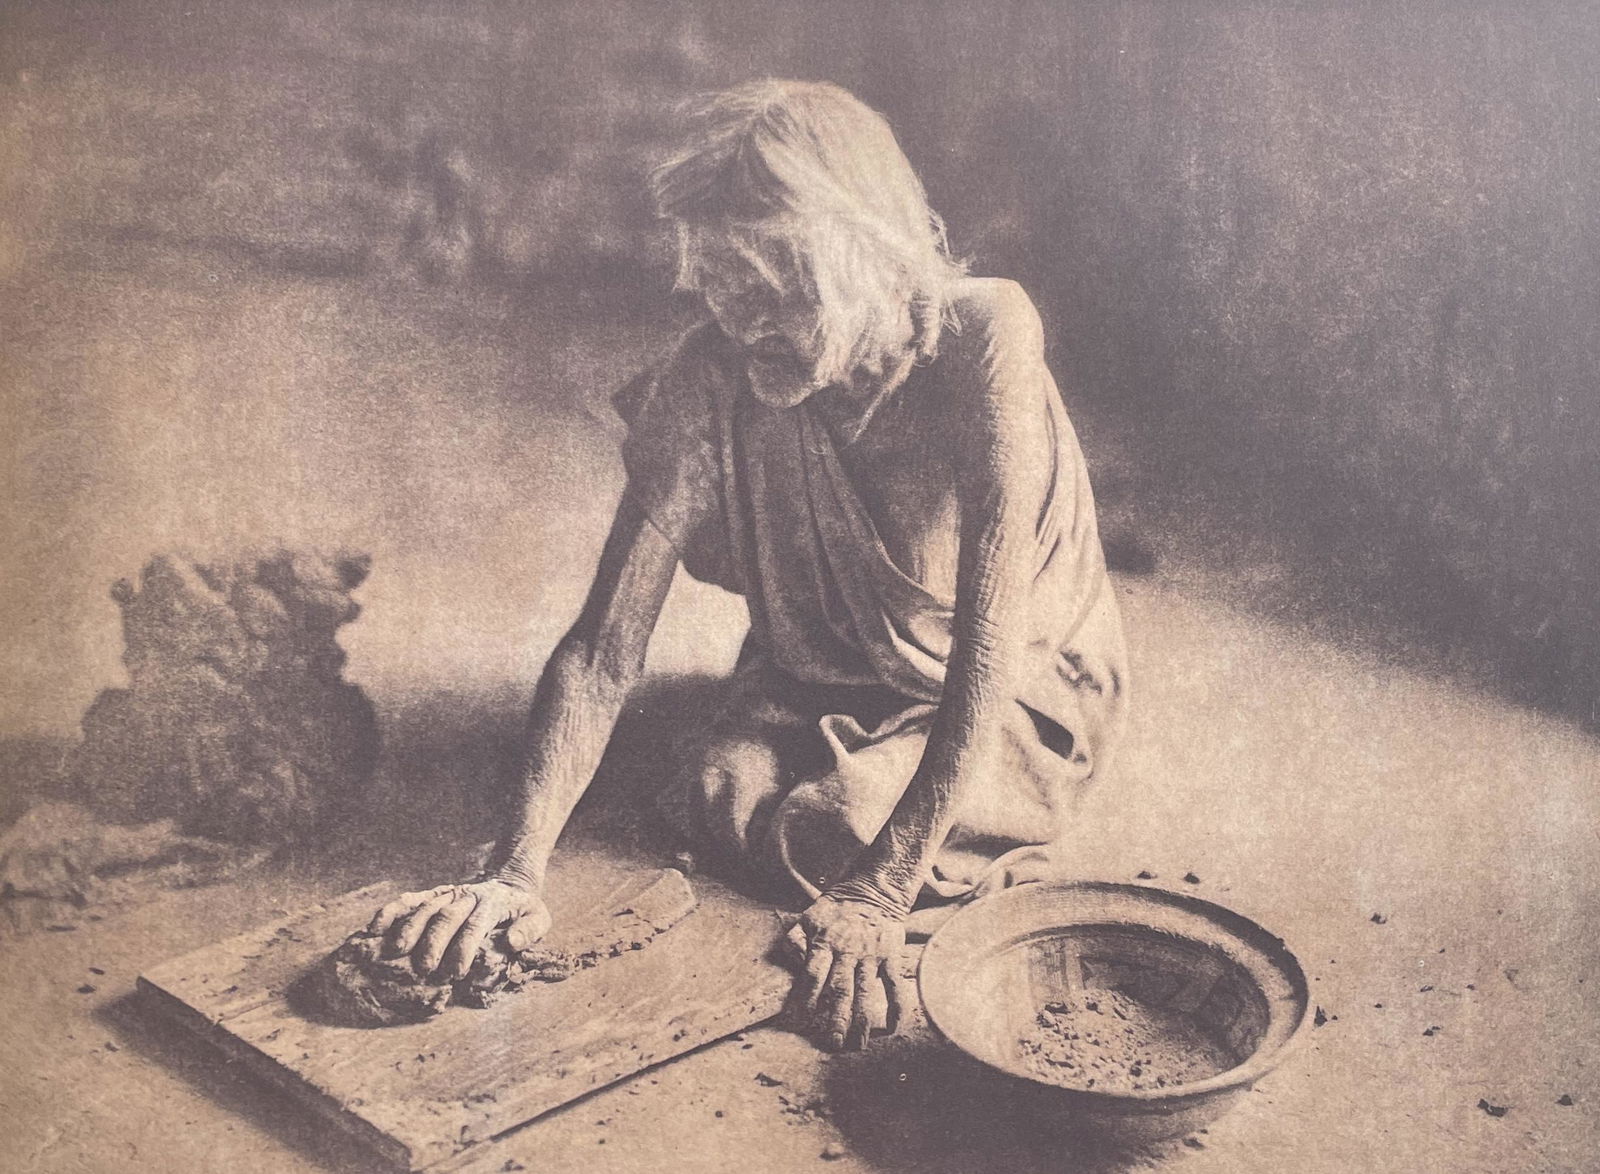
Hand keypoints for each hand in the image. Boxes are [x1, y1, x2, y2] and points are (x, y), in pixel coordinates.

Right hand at [366, 878, 551, 981]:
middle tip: (425, 969)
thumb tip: (511, 943)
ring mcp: (448, 893)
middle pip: (446, 916)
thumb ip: (529, 930)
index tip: (457, 972)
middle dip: (434, 943)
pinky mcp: (433, 894)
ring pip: (425, 907)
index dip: (465, 948)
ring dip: (409, 929)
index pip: (476, 925)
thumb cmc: (522, 909)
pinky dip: (391, 912)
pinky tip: (374, 928)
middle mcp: (467, 896)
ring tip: (395, 952)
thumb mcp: (539, 917)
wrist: (509, 882)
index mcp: (493, 903)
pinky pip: (410, 900)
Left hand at [790, 887, 914, 1050]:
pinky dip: (896, 1006)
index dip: (805, 1000)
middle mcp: (847, 952)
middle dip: (835, 1019)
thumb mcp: (808, 917)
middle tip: (831, 1044)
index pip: (812, 976)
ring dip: (862, 1021)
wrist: (874, 890)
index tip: (798, 1023)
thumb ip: (794, 941)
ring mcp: (871, 956)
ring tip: (857, 1045)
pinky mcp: (891, 956)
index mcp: (824, 944)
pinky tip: (894, 1027)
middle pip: (839, 990)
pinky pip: (894, 984)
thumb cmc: (836, 908)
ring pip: (866, 993)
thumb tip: (795, 966)